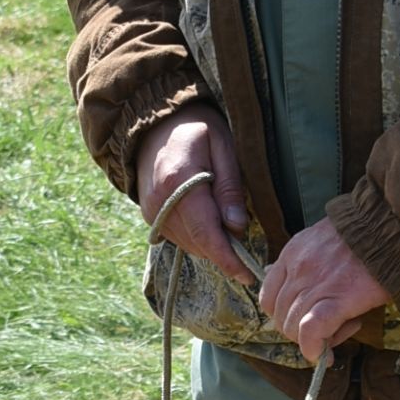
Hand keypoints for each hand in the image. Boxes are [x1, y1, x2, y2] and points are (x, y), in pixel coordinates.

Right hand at [135, 107, 253, 282]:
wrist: (153, 124)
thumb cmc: (195, 128)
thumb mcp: (223, 145)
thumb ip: (230, 186)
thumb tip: (237, 227)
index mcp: (178, 180)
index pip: (205, 231)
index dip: (227, 257)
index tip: (247, 275)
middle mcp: (159, 202)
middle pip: (198, 243)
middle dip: (225, 253)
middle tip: (249, 253)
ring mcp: (151, 212)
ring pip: (190, 245)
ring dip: (212, 245)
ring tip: (229, 226)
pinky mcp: (150, 217)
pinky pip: (180, 238)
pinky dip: (199, 237)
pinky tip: (210, 221)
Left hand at [259, 219, 386, 363]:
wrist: (391, 228)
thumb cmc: (363, 236)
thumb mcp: (321, 240)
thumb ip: (303, 262)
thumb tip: (290, 283)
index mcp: (291, 253)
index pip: (269, 297)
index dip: (284, 316)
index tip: (303, 321)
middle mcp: (297, 270)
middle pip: (280, 318)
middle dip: (300, 333)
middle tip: (328, 330)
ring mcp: (315, 285)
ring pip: (293, 328)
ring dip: (314, 341)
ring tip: (341, 331)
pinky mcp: (337, 299)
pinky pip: (312, 331)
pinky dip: (314, 348)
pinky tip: (325, 357)